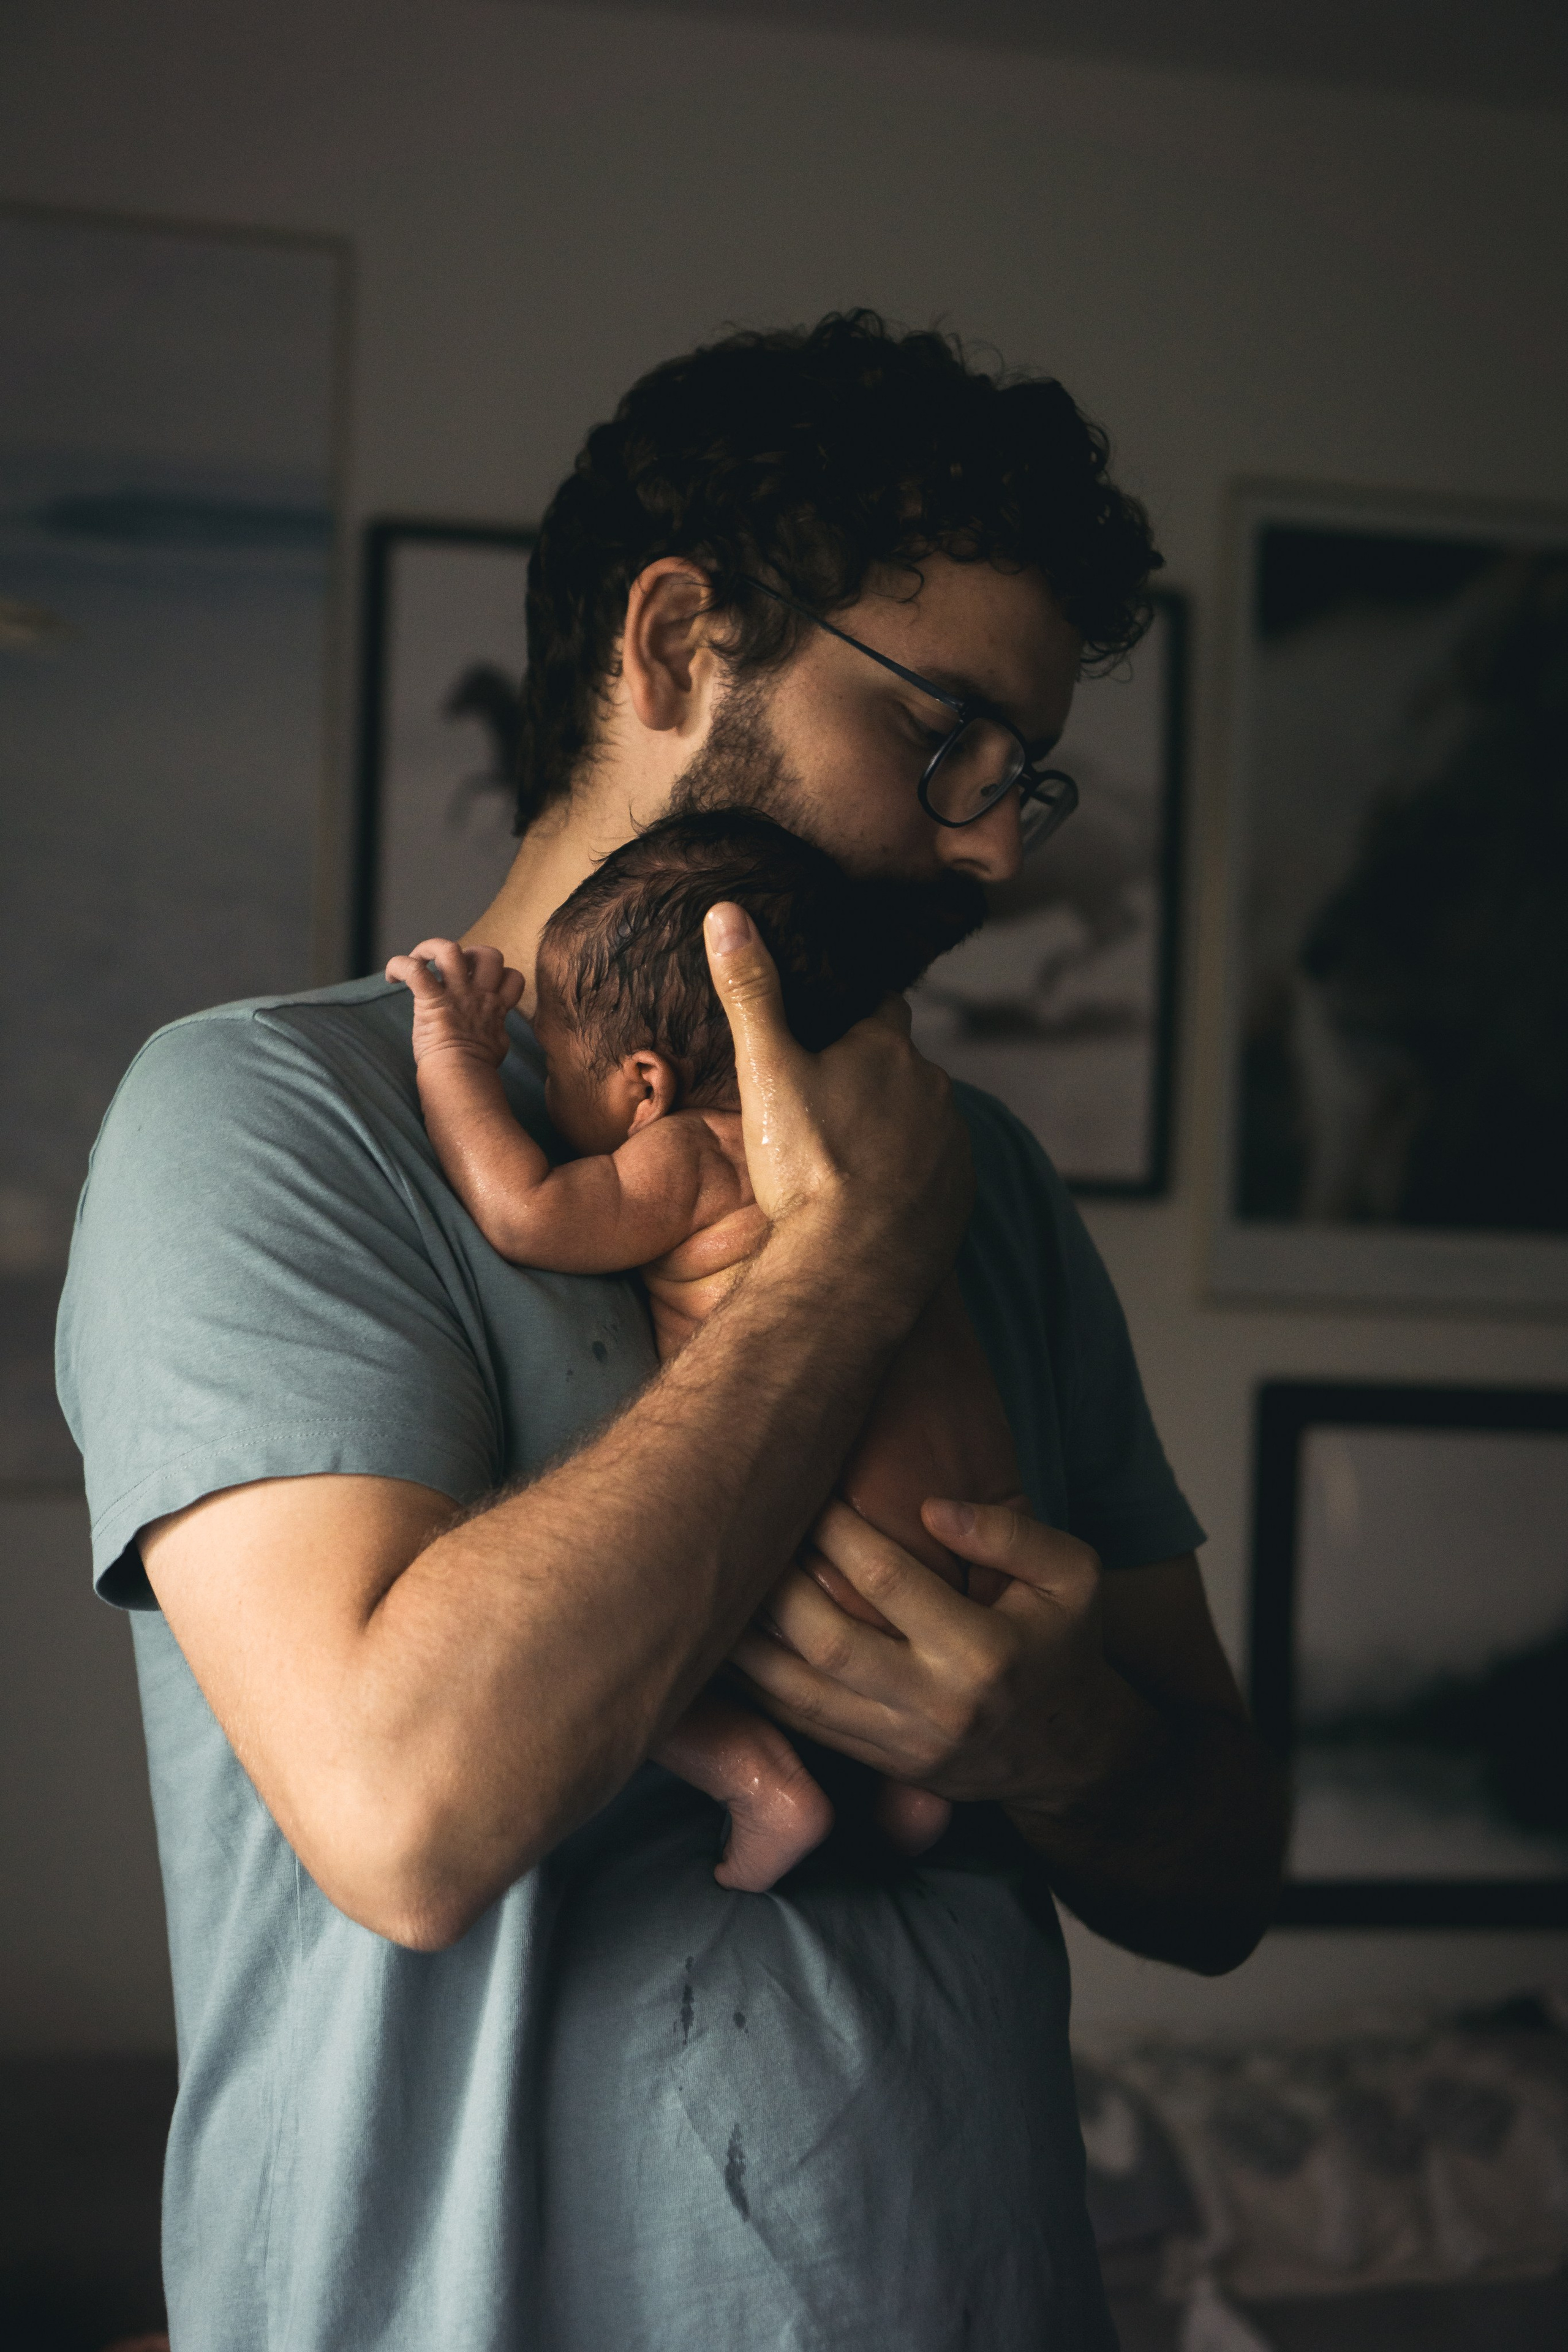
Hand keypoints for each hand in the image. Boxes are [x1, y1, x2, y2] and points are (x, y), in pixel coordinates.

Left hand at [386, 938, 524, 1069]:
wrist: (463, 1077)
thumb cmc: (476, 1070)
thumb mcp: (496, 1046)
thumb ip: (494, 1031)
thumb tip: (493, 1035)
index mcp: (495, 1006)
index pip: (512, 976)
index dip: (500, 975)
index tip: (481, 985)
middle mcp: (479, 994)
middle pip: (489, 955)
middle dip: (472, 954)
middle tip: (453, 971)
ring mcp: (456, 994)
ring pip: (452, 950)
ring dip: (433, 949)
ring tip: (422, 959)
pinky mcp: (432, 1001)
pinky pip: (415, 971)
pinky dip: (399, 966)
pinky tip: (392, 976)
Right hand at [703, 902, 971, 1297]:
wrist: (854, 1266)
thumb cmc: (808, 1165)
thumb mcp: (766, 1071)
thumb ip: (751, 991)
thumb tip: (727, 912)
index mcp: (887, 1047)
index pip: (879, 1005)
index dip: (852, 1013)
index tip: (829, 1027)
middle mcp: (932, 1086)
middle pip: (900, 1065)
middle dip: (870, 1075)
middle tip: (823, 1103)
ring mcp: (953, 1143)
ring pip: (920, 1118)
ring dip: (891, 1127)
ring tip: (844, 1155)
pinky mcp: (960, 1194)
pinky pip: (935, 1170)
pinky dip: (909, 1175)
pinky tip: (872, 1197)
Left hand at [728, 1496, 1145, 1818]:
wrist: (1068, 1752)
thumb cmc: (1063, 1644)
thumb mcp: (1074, 1577)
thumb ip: (1012, 1533)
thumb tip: (932, 1507)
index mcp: (984, 1652)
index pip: (888, 1579)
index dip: (836, 1528)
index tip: (806, 1483)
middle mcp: (936, 1705)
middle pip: (828, 1639)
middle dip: (777, 1581)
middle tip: (743, 1528)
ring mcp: (900, 1743)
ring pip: (798, 1692)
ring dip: (746, 1640)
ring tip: (712, 1583)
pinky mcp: (877, 1763)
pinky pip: (798, 1725)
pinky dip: (753, 1685)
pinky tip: (722, 1643)